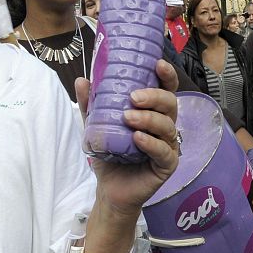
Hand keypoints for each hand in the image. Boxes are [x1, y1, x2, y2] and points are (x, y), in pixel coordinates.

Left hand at [76, 60, 179, 252]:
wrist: (109, 188)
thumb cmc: (109, 153)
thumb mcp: (96, 125)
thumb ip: (91, 104)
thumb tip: (82, 80)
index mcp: (152, 113)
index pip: (166, 90)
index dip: (166, 76)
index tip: (157, 64)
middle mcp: (164, 127)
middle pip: (170, 104)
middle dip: (154, 97)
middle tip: (134, 97)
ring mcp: (168, 146)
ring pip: (168, 126)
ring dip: (149, 119)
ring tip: (128, 118)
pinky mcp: (167, 166)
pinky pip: (164, 152)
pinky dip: (151, 143)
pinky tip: (137, 138)